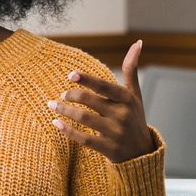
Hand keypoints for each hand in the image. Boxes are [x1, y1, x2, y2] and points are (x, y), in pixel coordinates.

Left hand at [48, 40, 155, 162]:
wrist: (142, 153)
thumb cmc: (135, 117)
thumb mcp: (135, 94)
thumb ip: (132, 69)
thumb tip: (138, 42)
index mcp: (127, 99)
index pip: (104, 86)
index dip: (87, 80)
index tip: (70, 75)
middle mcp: (122, 115)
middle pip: (90, 102)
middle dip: (72, 95)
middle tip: (62, 94)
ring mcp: (115, 133)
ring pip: (84, 119)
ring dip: (65, 111)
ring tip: (53, 105)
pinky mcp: (108, 149)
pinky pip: (84, 139)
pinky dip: (68, 130)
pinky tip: (55, 123)